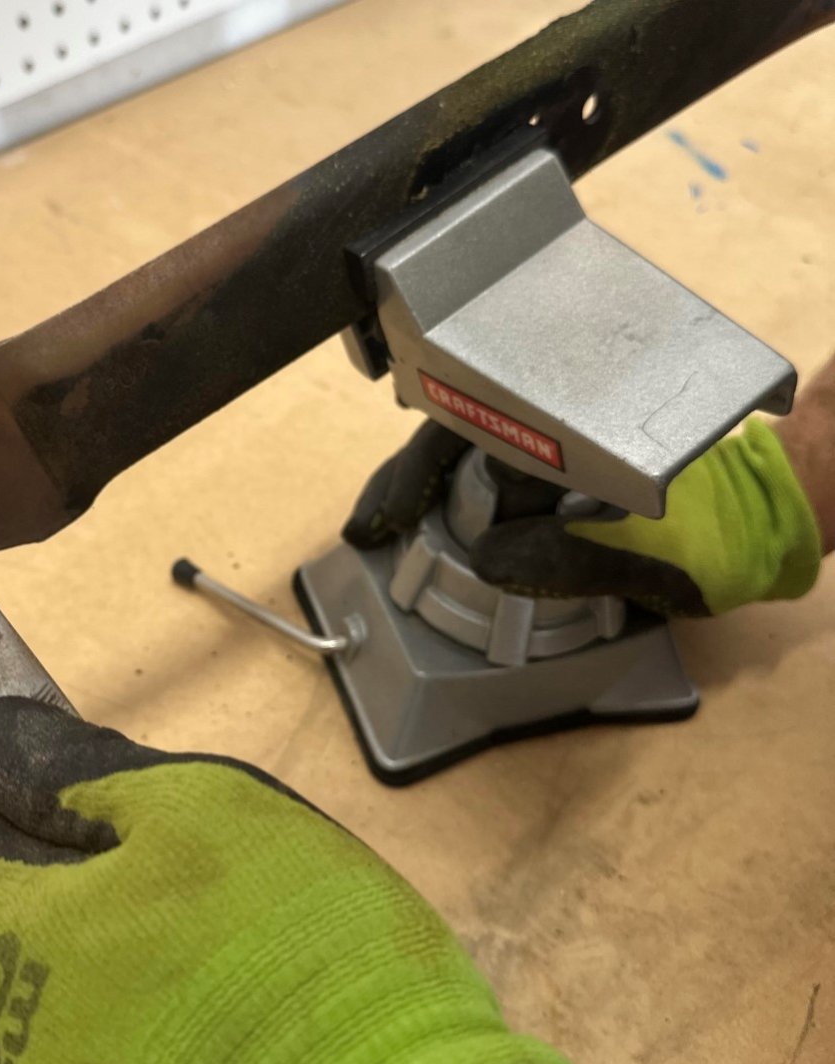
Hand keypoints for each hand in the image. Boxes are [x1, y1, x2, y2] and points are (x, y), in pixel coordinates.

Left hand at [0, 698, 602, 1063]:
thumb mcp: (189, 808)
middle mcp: (2, 1030)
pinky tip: (247, 1027)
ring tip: (247, 959)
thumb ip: (81, 771)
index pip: (2, 826)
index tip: (165, 818)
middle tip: (225, 884)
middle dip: (126, 881)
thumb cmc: (280, 945)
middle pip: (50, 911)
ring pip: (96, 984)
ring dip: (156, 955)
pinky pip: (132, 1058)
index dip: (86, 804)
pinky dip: (176, 1030)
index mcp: (5, 930)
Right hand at [345, 419, 821, 616]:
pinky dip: (450, 494)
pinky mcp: (560, 469)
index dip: (425, 472)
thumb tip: (489, 558)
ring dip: (418, 485)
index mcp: (581, 432)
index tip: (390, 517)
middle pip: (458, 425)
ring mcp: (557, 442)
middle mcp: (560, 423)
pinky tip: (425, 521)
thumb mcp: (664, 557)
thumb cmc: (730, 530)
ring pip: (467, 442)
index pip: (481, 431)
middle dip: (406, 478)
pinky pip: (490, 469)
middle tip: (366, 528)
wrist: (777, 508)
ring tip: (377, 525)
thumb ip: (580, 556)